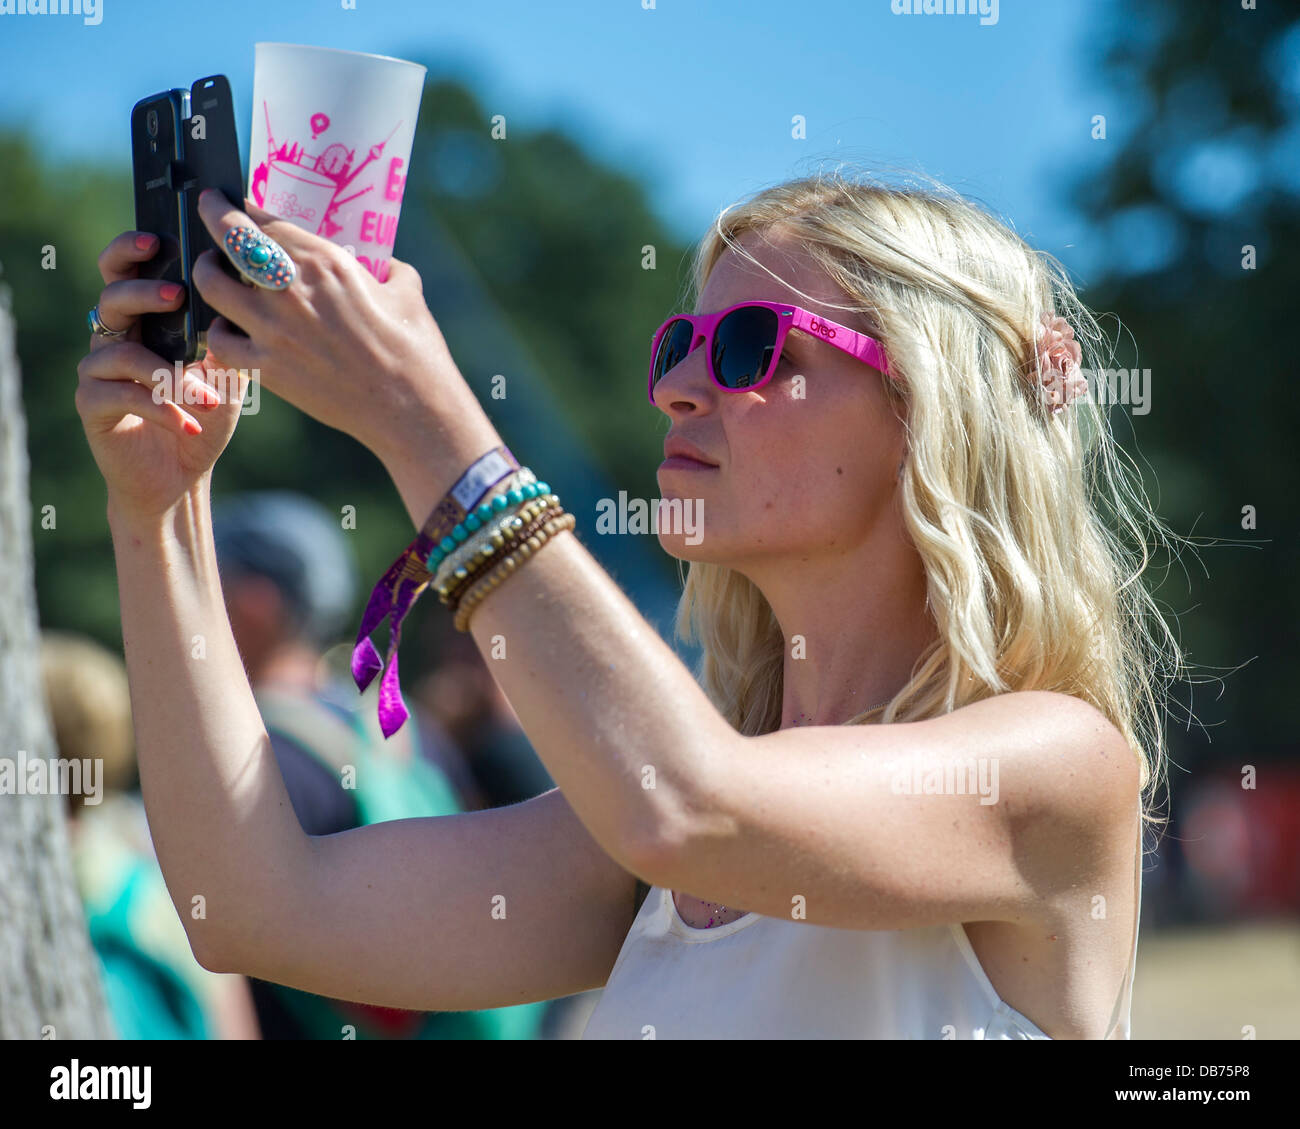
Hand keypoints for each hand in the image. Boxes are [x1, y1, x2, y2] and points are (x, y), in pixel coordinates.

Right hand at [76, 231, 243, 524]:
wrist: (182, 473)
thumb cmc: (204, 414)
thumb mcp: (228, 373)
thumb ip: (230, 337)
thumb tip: (247, 296)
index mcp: (144, 321)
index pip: (126, 272)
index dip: (131, 251)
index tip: (156, 239)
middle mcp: (115, 338)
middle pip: (112, 298)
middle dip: (142, 292)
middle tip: (175, 295)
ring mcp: (98, 371)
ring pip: (123, 354)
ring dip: (171, 375)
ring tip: (208, 398)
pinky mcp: (92, 404)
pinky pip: (122, 395)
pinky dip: (161, 409)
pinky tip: (189, 424)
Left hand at [190, 190, 482, 465]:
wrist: (410, 408)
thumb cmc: (415, 350)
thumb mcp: (407, 290)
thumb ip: (386, 268)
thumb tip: (381, 264)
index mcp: (324, 261)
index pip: (264, 219)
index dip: (240, 204)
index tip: (232, 200)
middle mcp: (289, 288)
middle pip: (227, 239)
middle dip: (212, 218)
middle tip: (210, 214)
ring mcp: (272, 329)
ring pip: (210, 286)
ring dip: (207, 273)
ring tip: (214, 271)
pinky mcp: (267, 368)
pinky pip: (220, 342)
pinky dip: (219, 331)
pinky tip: (229, 329)